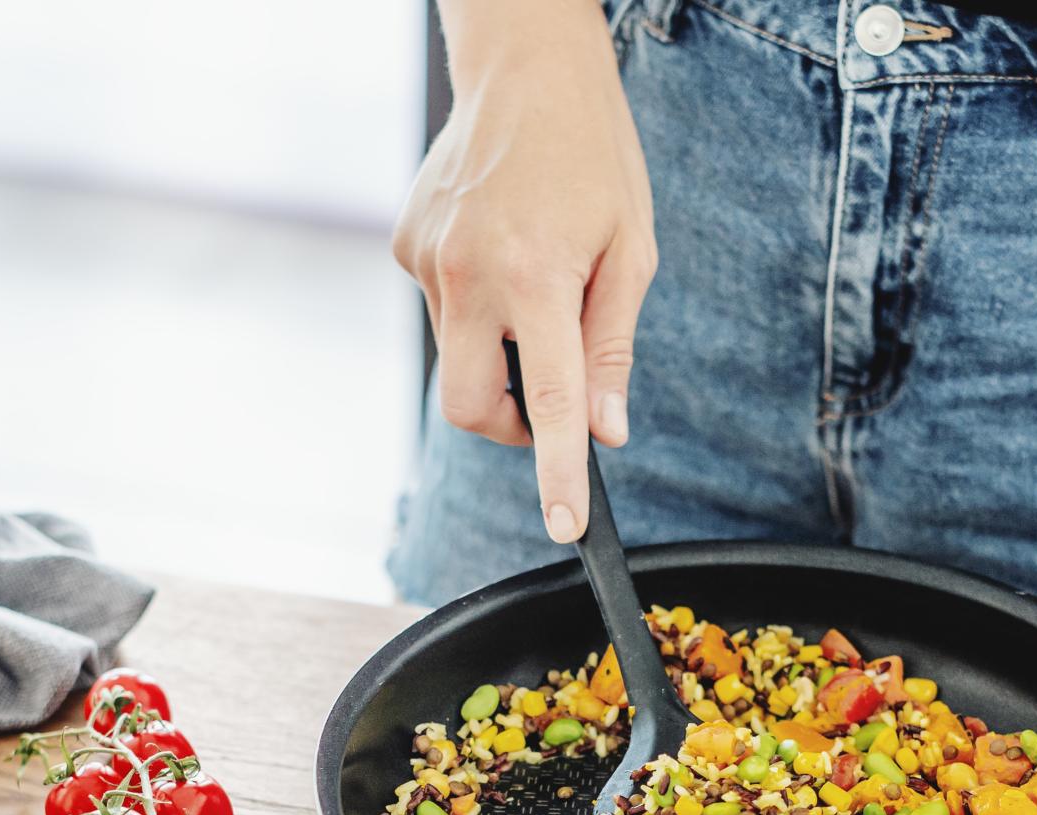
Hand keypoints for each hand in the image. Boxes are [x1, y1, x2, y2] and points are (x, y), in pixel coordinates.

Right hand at [394, 0, 655, 544]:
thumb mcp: (631, 249)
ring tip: (532, 275)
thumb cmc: (592, 155)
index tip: (564, 525)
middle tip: (542, 396)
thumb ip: (612, 346)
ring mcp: (428, 261)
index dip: (557, 473)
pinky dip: (473, 303)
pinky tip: (498, 245)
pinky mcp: (405, 245)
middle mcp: (471, 276)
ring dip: (494, 347)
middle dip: (505, 425)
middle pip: (468, 406)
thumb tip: (606, 430)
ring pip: (454, 354)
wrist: (524, 67)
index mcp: (538, 280)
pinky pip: (439, 306)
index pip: (547, 404)